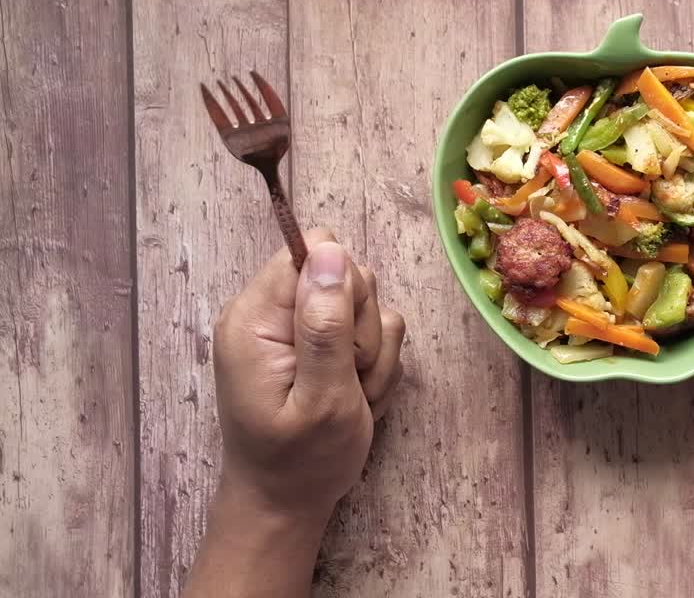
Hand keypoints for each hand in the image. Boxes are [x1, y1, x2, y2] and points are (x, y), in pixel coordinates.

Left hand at [213, 227, 405, 517]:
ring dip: (374, 354)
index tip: (345, 344)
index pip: (314, 252)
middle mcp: (272, 314)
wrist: (288, 504)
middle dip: (364, 329)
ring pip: (368, 306)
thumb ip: (325, 324)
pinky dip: (375, 367)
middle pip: (347, 275)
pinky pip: (373, 332)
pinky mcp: (320, 346)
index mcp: (256, 318)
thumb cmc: (301, 462)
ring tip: (354, 397)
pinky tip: (359, 398)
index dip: (345, 292)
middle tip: (350, 379)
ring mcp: (298, 330)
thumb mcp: (322, 398)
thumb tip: (329, 251)